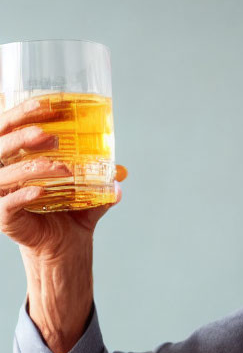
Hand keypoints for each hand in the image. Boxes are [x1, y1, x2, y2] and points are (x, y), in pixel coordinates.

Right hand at [0, 97, 124, 257]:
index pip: (10, 127)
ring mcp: (0, 194)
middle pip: (0, 143)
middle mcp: (2, 171)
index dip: (24, 113)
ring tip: (63, 168)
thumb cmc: (69, 214)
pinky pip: (8, 203)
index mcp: (14, 157)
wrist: (65, 248)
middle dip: (24, 135)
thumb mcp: (87, 193)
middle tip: (50, 135)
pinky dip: (24, 195)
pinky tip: (42, 191)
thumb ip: (100, 182)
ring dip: (34, 168)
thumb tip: (120, 173)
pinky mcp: (4, 217)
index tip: (46, 104)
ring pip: (5, 173)